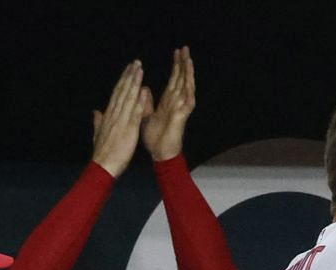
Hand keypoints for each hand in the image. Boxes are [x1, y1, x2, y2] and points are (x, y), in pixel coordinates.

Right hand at [92, 60, 152, 177]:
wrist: (103, 165)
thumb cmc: (102, 153)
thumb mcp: (98, 134)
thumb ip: (98, 122)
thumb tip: (96, 112)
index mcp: (109, 115)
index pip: (117, 94)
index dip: (123, 81)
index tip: (128, 70)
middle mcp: (114, 114)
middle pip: (122, 91)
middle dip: (129, 76)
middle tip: (136, 62)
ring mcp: (121, 120)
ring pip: (128, 97)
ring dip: (134, 82)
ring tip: (139, 69)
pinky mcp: (128, 128)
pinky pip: (134, 111)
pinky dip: (138, 100)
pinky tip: (143, 89)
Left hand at [142, 46, 196, 161]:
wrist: (160, 155)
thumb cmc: (155, 139)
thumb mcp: (146, 116)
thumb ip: (147, 102)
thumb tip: (145, 89)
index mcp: (168, 102)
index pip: (173, 80)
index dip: (175, 66)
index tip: (176, 53)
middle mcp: (176, 103)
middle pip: (181, 79)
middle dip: (183, 64)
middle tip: (184, 48)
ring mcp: (180, 109)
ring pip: (186, 87)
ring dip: (187, 73)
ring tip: (188, 58)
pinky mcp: (182, 117)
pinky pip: (187, 101)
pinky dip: (189, 90)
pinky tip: (190, 81)